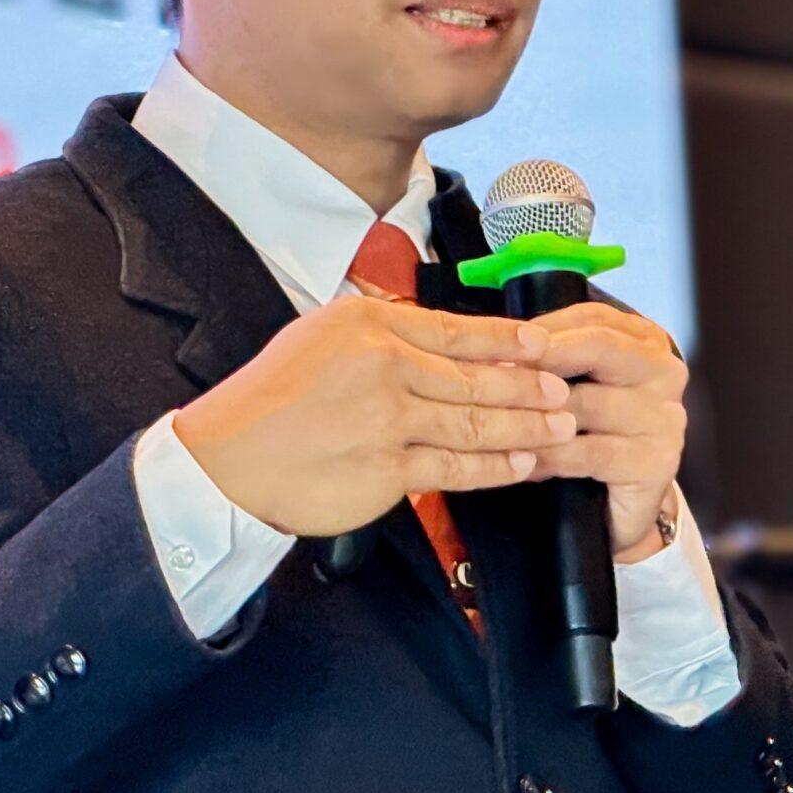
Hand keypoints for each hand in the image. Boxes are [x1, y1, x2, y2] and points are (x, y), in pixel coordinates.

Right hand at [172, 294, 575, 538]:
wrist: (228, 459)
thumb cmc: (269, 401)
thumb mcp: (320, 337)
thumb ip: (378, 333)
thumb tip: (434, 336)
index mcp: (368, 323)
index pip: (456, 328)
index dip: (508, 340)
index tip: (543, 344)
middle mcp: (383, 363)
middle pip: (476, 376)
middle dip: (530, 387)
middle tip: (564, 393)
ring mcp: (388, 418)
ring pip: (475, 422)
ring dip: (525, 427)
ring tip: (559, 429)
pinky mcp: (387, 469)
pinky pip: (456, 469)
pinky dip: (495, 468)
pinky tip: (521, 465)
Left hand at [520, 302, 688, 557]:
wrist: (626, 504)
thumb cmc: (595, 434)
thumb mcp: (581, 385)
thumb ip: (555, 359)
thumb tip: (495, 346)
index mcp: (646, 341)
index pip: (593, 317)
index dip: (544, 327)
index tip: (498, 340)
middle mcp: (663, 372)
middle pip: (599, 348)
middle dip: (541, 358)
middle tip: (494, 372)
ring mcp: (665, 417)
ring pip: (588, 403)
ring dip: (535, 413)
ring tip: (496, 419)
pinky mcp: (655, 462)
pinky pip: (590, 452)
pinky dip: (550, 455)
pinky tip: (523, 460)